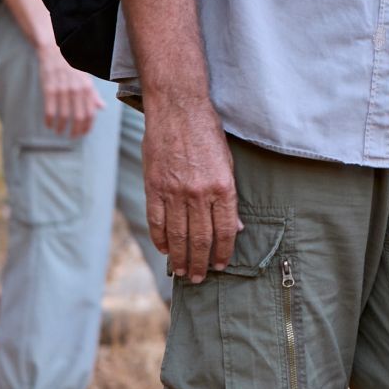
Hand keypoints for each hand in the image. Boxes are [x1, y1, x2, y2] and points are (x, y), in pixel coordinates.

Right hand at [36, 43, 104, 137]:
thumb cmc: (72, 66)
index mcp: (88, 88)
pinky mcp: (49, 90)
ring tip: (59, 131)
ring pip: (64, 116)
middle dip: (76, 130)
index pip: (91, 112)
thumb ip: (93, 94)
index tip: (83, 133)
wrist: (55, 52)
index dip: (87, 126)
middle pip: (79, 116)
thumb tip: (102, 108)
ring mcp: (63, 90)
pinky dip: (49, 120)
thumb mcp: (86, 78)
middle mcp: (77, 90)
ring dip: (61, 127)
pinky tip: (49, 125)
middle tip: (72, 137)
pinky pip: (50, 110)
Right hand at [142, 96, 241, 283]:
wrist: (178, 110)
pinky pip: (156, 222)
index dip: (223, 251)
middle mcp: (199, 193)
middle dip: (202, 262)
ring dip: (181, 257)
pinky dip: (161, 240)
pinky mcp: (154, 188)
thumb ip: (230, 197)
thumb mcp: (228, 162)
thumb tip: (235, 227)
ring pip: (177, 236)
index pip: (225, 230)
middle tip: (201, 277)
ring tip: (184, 271)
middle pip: (201, 238)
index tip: (222, 265)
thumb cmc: (207, 133)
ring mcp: (174, 192)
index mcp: (222, 186)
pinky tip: (166, 250)